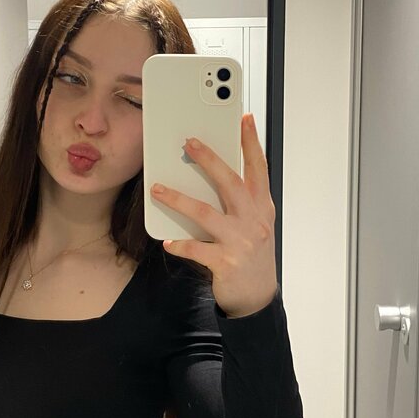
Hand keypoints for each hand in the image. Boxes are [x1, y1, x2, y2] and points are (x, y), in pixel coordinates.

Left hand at [151, 113, 277, 317]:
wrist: (258, 298)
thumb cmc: (252, 256)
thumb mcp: (255, 224)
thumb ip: (240, 201)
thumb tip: (213, 174)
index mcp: (261, 207)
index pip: (258, 168)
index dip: (251, 143)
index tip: (245, 119)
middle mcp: (254, 220)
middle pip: (230, 182)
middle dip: (209, 160)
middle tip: (190, 143)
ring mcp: (241, 241)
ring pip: (206, 212)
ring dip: (178, 199)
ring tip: (157, 189)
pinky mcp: (226, 262)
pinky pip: (197, 249)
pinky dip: (180, 244)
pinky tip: (168, 241)